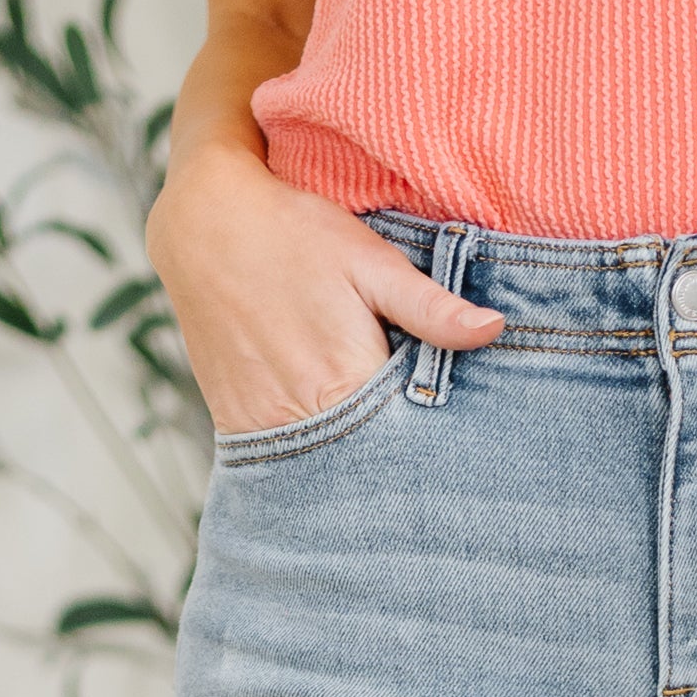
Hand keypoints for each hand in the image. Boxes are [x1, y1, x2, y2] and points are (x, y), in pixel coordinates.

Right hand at [148, 141, 502, 435]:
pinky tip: (335, 433)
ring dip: (358, 462)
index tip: (461, 442)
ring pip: (330, 470)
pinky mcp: (240, 429)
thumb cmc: (293, 234)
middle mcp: (306, 419)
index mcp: (348, 384)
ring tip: (379, 439)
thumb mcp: (369, 261)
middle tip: (429, 454)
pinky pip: (290, 461)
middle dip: (400, 460)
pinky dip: (317, 457)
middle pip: (371, 465)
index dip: (437, 443)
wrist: (202, 226)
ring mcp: (267, 431)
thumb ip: (430, 306)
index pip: (411, 441)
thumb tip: (494, 330)